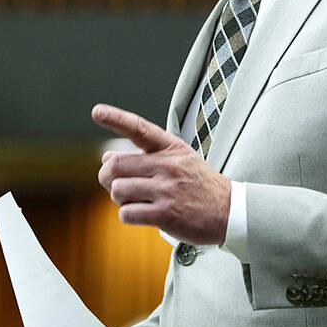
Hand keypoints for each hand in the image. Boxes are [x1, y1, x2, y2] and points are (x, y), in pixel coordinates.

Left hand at [93, 103, 231, 244]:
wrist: (230, 211)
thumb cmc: (200, 185)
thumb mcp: (179, 160)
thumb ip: (144, 157)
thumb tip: (107, 156)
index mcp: (171, 148)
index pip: (139, 129)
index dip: (116, 118)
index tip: (97, 111)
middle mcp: (168, 165)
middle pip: (116, 165)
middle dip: (108, 177)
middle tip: (116, 184)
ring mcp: (167, 190)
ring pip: (118, 190)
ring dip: (120, 198)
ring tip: (136, 200)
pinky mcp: (166, 214)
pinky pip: (127, 213)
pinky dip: (128, 215)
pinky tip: (143, 214)